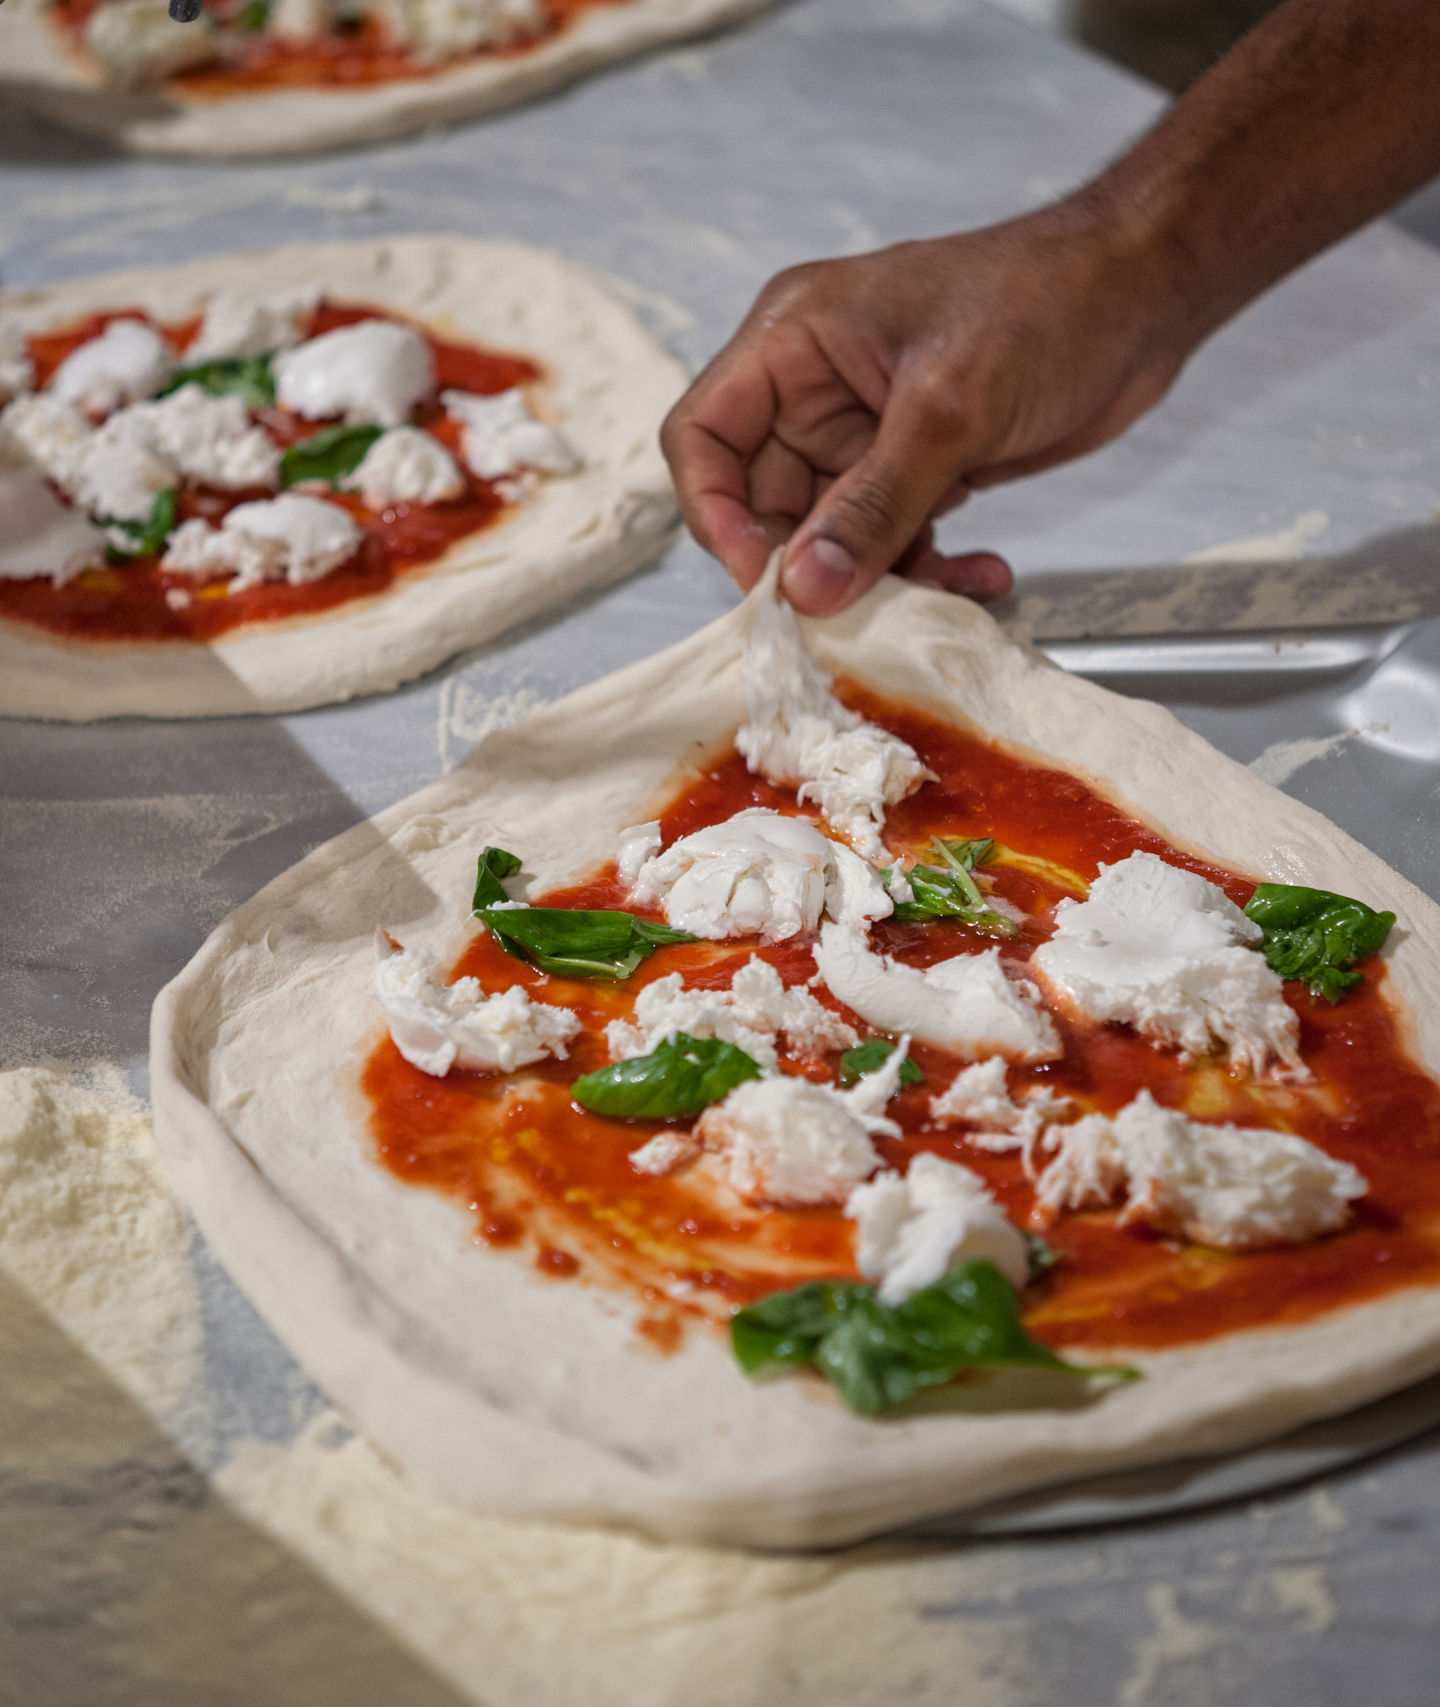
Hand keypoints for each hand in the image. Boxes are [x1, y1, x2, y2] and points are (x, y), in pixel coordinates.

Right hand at [662, 196, 1192, 613]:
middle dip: (809, 565)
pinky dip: (930, 568)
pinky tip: (985, 574)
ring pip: (832, 536)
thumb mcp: (949, 410)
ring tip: (942, 590)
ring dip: (882, 577)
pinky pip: (892, 539)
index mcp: (792, 342)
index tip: (764, 580)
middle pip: (764, 503)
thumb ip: (872, 506)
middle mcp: (814, 390)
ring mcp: (865, 433)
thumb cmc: (1048, 303)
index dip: (717, 514)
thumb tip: (803, 589)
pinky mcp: (917, 466)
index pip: (703, 437)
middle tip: (857, 611)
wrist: (1145, 292)